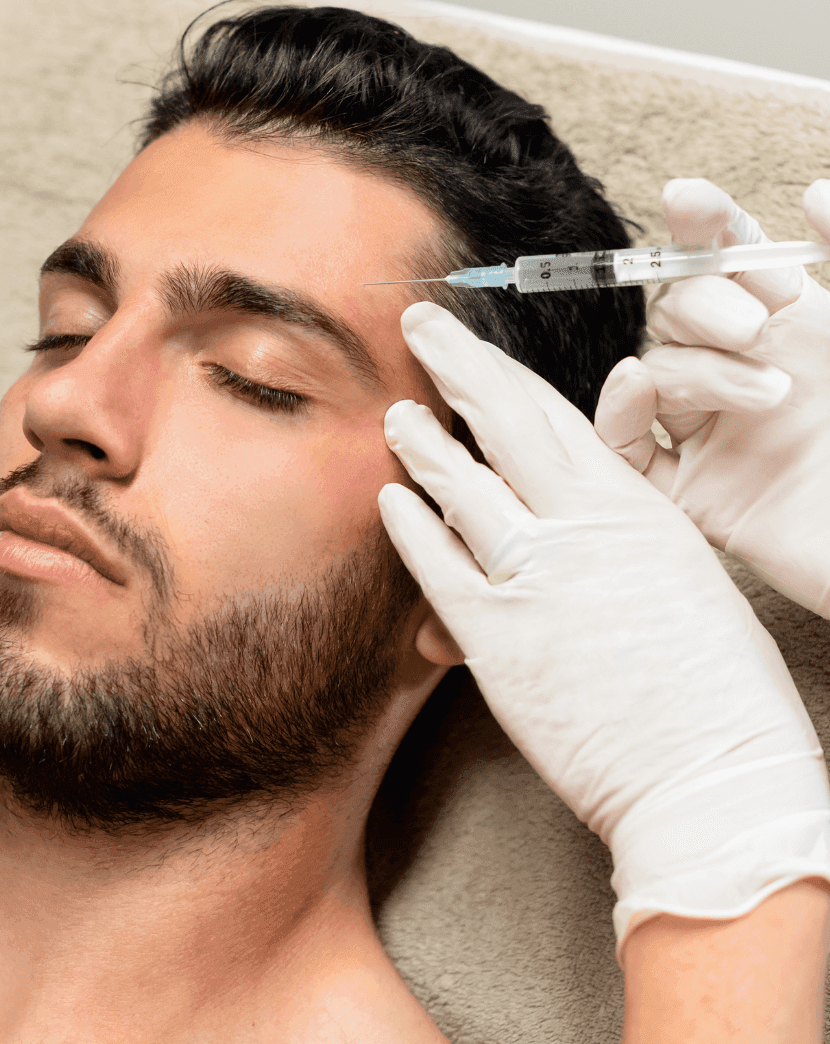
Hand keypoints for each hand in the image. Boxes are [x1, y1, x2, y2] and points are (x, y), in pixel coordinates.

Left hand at [378, 301, 829, 963]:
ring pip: (461, 486)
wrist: (715, 780)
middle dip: (456, 365)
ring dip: (422, 445)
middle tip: (419, 326)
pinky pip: (438, 565)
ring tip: (397, 416)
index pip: (555, 416)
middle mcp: (581, 528)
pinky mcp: (496, 638)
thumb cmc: (716, 690)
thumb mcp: (678, 578)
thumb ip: (616, 532)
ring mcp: (534, 578)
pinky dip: (410, 528)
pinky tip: (390, 502)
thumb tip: (565, 508)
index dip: (504, 373)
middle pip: (504, 423)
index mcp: (635, 508)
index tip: (474, 347)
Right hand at [595, 178, 829, 616]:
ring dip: (697, 370)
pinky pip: (624, 444)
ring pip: (656, 372)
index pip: (732, 263)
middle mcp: (751, 373)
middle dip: (701, 303)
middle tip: (753, 328)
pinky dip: (617, 411)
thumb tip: (815, 192)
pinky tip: (641, 391)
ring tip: (771, 396)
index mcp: (803, 331)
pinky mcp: (696, 493)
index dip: (704, 226)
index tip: (689, 200)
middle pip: (678, 310)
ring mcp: (718, 435)